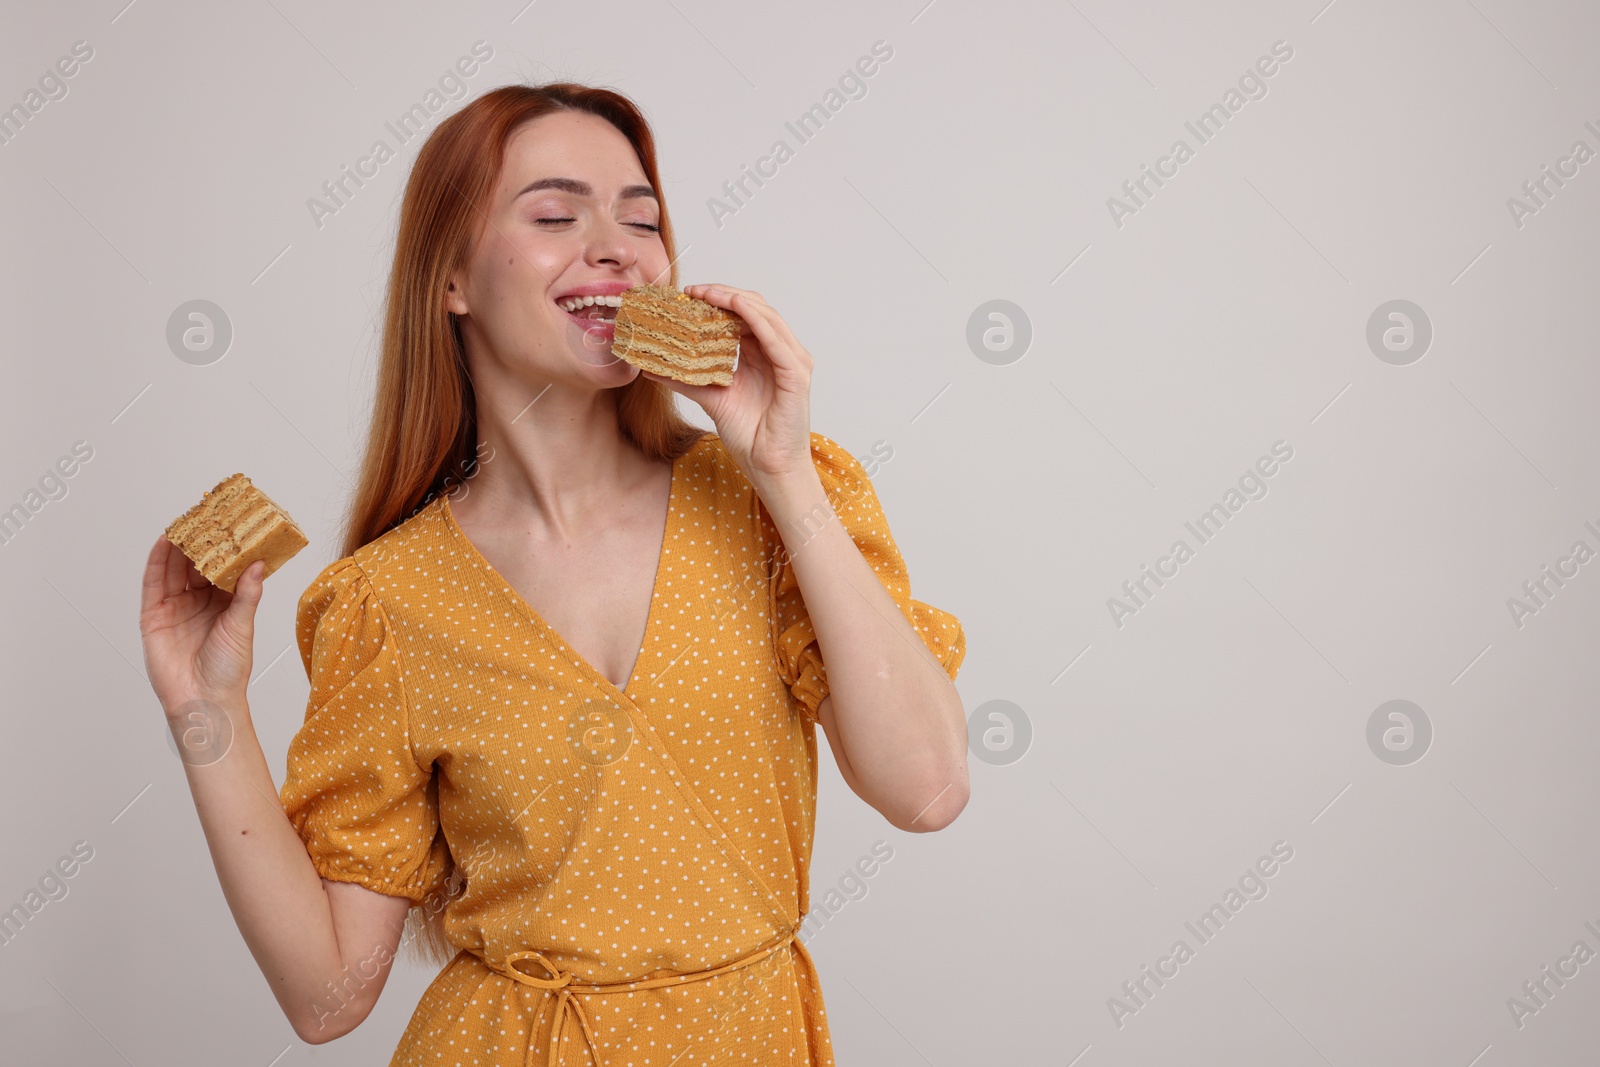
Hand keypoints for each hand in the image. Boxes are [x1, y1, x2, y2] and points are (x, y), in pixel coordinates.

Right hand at [139, 534, 265, 715]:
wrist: (204, 700)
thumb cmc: (228, 670)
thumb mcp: (242, 626)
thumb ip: (247, 594)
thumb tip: (258, 564)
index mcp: (224, 604)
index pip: (222, 568)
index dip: (225, 548)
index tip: (231, 524)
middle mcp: (199, 602)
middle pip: (195, 565)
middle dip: (200, 542)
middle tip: (205, 516)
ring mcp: (175, 608)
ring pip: (174, 570)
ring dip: (178, 546)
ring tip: (185, 522)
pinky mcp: (154, 616)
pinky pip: (154, 584)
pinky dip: (157, 562)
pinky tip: (164, 544)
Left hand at [638, 284, 814, 487]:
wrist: (768, 466)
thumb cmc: (749, 436)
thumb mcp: (710, 399)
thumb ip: (685, 380)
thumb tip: (651, 368)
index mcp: (761, 355)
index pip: (742, 316)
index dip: (717, 301)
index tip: (687, 295)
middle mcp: (779, 353)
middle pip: (755, 309)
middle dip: (723, 294)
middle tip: (693, 290)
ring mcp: (791, 361)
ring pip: (765, 316)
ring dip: (736, 299)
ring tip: (708, 294)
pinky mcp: (796, 373)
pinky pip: (775, 338)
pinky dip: (755, 319)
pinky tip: (735, 307)